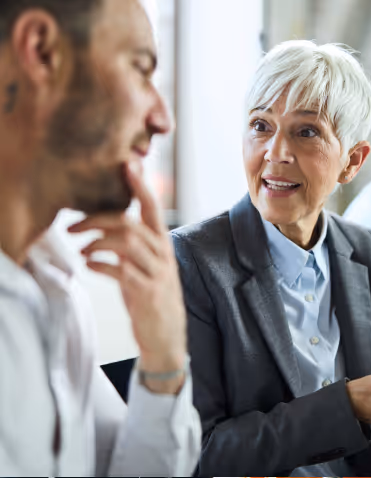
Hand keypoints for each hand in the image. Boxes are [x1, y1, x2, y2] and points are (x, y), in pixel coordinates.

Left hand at [69, 162, 185, 394]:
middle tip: (72, 226)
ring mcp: (157, 273)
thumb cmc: (152, 295)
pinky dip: (99, 264)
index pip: (152, 208)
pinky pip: (120, 270)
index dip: (140, 185)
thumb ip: (132, 245)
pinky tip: (89, 265)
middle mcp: (163, 254)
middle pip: (130, 223)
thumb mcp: (147, 265)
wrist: (166, 334)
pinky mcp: (147, 292)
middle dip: (96, 220)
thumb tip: (103, 226)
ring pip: (126, 243)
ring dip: (96, 242)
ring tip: (80, 249)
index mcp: (163, 243)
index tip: (128, 164)